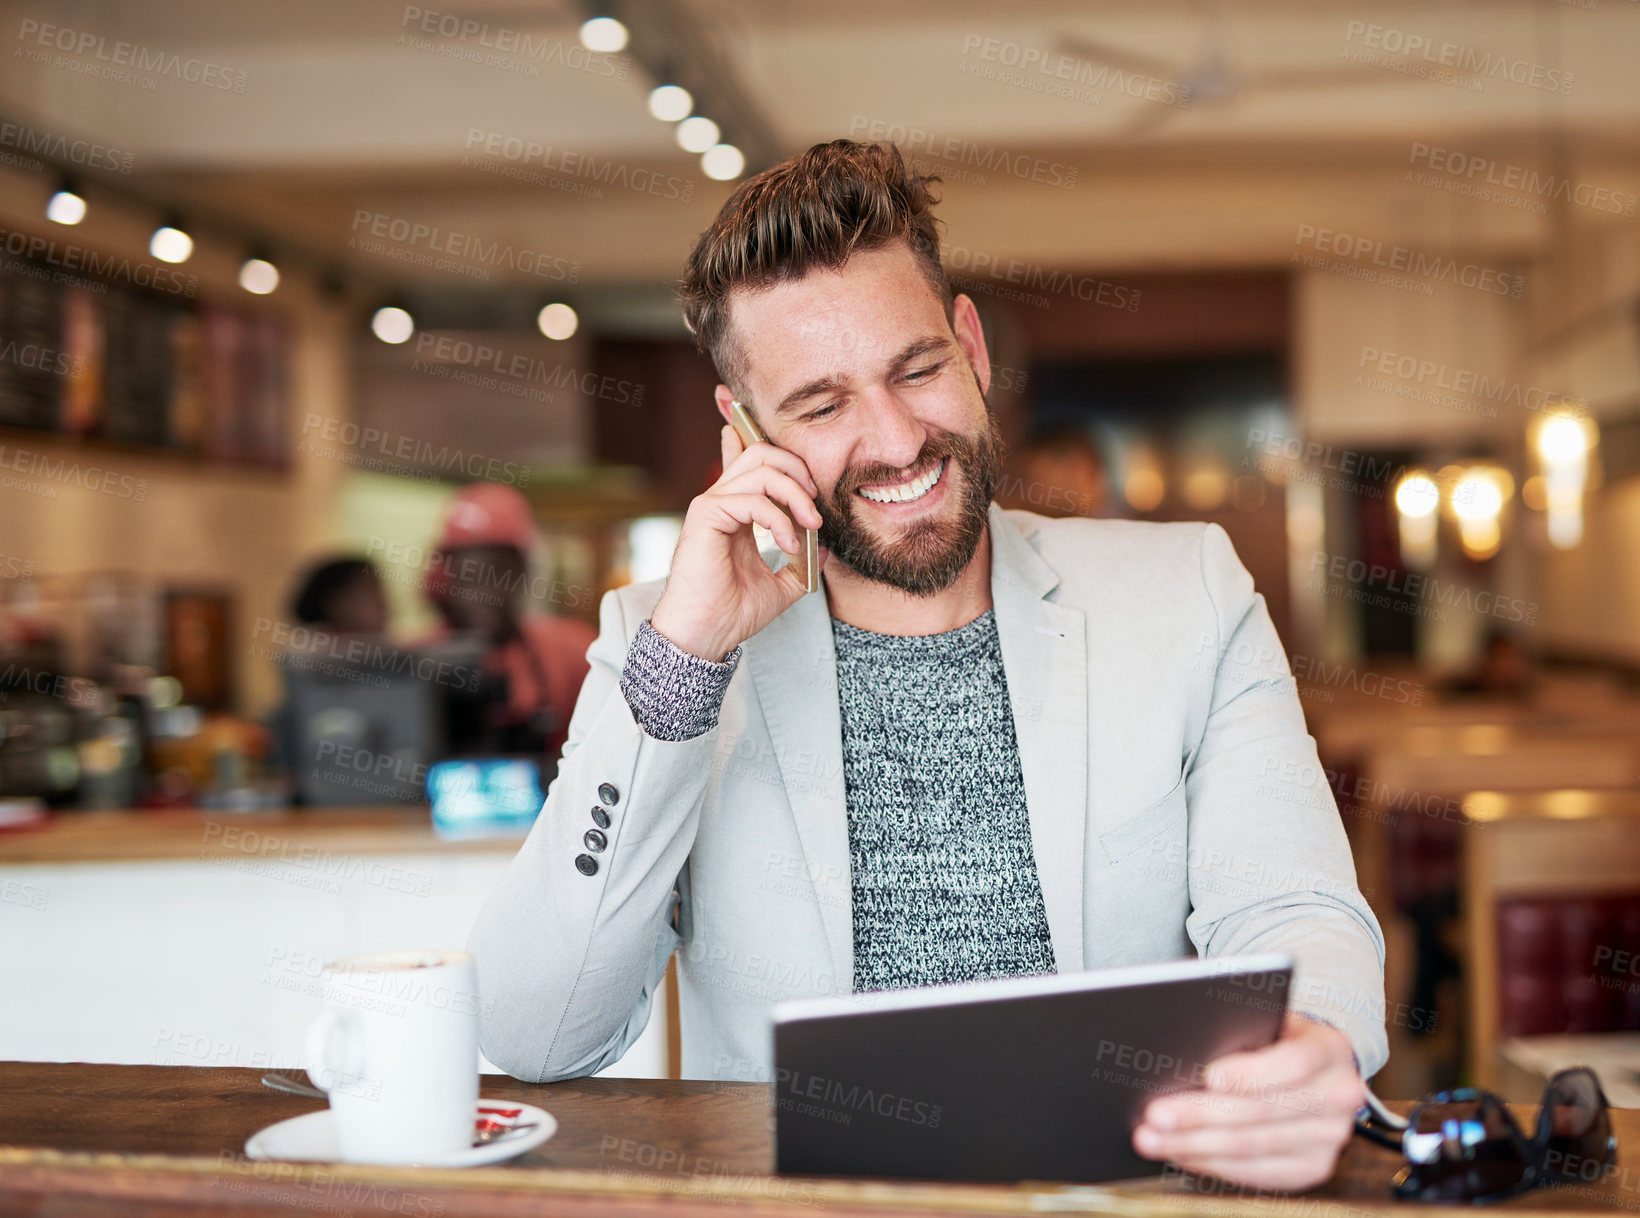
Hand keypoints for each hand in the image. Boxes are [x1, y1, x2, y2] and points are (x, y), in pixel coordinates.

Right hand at [649, 424, 825, 660]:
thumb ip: (804, 563)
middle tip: (815, 507)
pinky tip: (790, 545)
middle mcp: (721, 502)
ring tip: (811, 526)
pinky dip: (779, 519)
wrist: (708, 633)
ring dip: (795, 495)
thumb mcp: (782, 585)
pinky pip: (751, 499)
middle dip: (797, 470)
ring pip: (761, 469)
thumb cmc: (734, 612)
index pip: (751, 465)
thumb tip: (827, 547)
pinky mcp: (706, 515)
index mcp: (735, 513)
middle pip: (762, 454)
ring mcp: (711, 505)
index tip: (811, 483)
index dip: (780, 458)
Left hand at [1131, 1013, 1364, 1191]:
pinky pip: (1256, 1172)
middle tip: (1156, 1114)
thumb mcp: (1266, 1020)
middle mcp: (1340, 1096)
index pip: (1293, 1062)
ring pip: (1253, 1146)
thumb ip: (1239, 1032)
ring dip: (1195, 1145)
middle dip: (1202, 1114)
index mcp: (1329, 1049)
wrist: (1314, 1069)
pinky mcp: (1313, 1167)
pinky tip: (1179, 1154)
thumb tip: (1184, 1053)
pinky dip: (1211, 1164)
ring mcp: (1329, 1137)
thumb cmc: (1276, 1038)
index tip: (1208, 1078)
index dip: (1250, 1073)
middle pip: (1264, 1111)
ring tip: (1153, 1138)